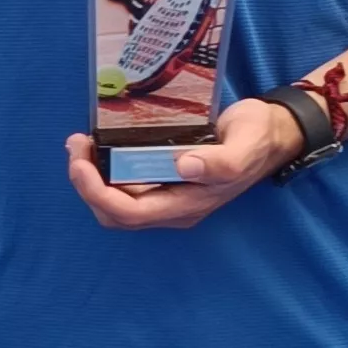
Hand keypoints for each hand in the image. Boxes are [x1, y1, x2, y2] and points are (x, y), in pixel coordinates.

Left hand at [63, 97, 307, 230]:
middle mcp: (173, 206)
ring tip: (81, 143)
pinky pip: (125, 185)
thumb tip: (185, 166)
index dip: (97, 193)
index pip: (130, 213)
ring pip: (116, 202)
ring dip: (91, 178)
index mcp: (188, 204)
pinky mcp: (165, 178)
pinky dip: (104, 169)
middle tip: (76, 145)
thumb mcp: (246, 144)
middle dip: (86, 185)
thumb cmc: (258, 138)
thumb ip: (222, 160)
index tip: (80, 162)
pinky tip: (99, 144)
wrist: (271, 134)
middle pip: (115, 214)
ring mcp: (169, 194)